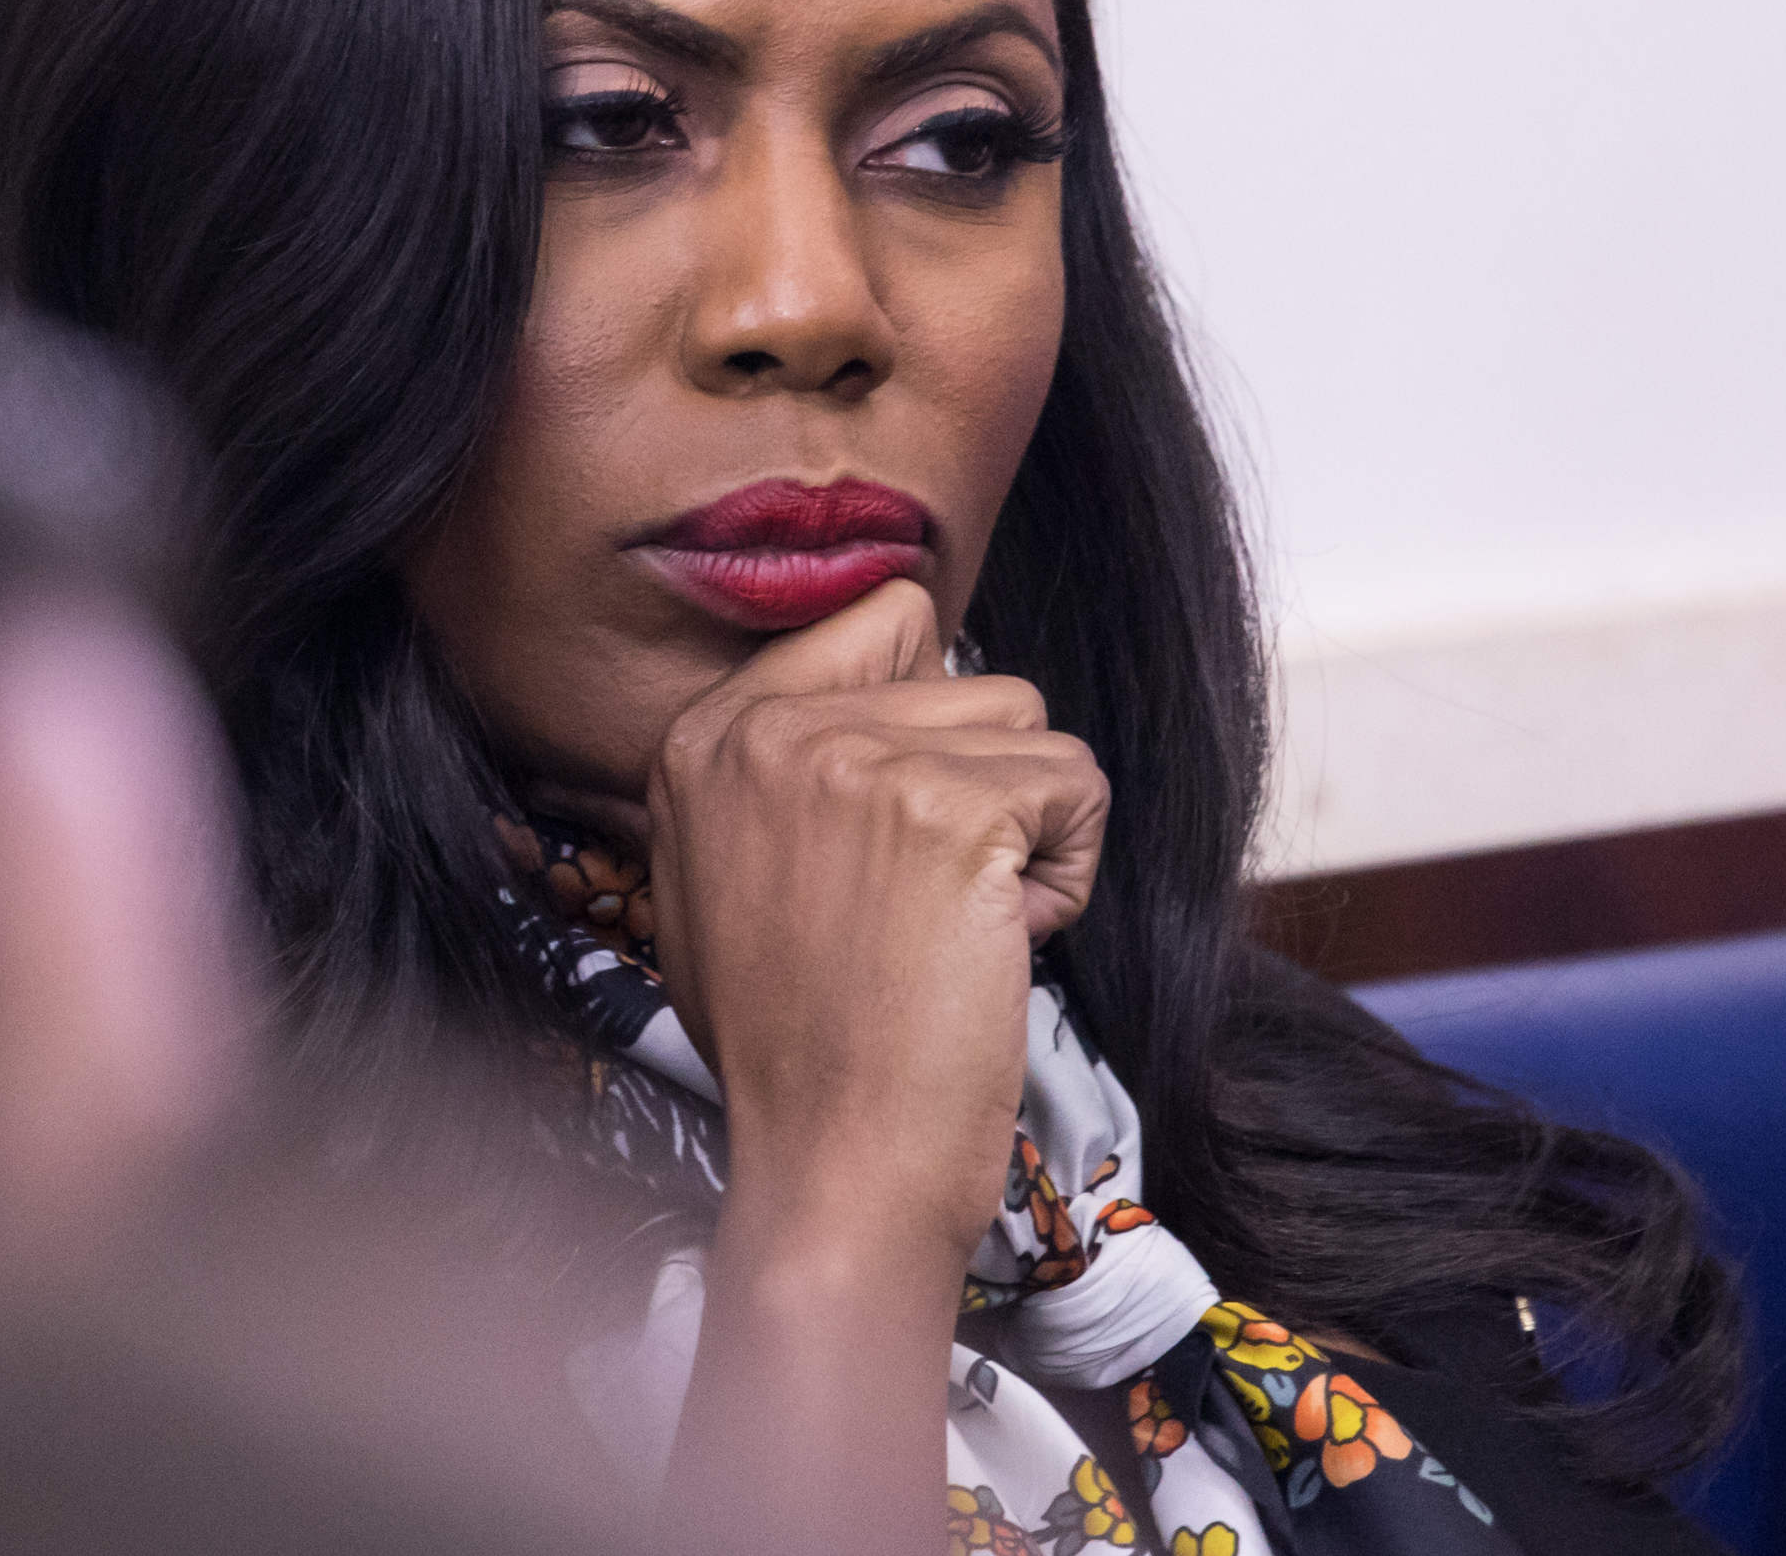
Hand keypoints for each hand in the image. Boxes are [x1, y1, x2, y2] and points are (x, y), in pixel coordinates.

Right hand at [640, 577, 1107, 1265]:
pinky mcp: (953, 809)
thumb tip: (899, 691)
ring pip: (1033, 731)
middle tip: (923, 907)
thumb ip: (788, 769)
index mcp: (706, 735)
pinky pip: (1080, 788)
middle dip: (981, 792)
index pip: (886, 618)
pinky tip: (998, 945)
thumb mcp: (730, 874)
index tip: (903, 831)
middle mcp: (768, 728)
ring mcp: (858, 762)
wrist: (835, 1166)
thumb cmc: (802, 1043)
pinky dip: (1067, 876)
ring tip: (957, 927)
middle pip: (971, 680)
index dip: (930, 721)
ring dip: (1027, 830)